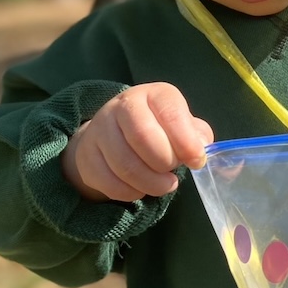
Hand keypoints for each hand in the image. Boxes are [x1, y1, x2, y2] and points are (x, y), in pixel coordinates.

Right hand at [62, 83, 213, 200]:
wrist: (111, 135)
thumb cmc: (157, 130)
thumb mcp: (180, 125)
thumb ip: (196, 135)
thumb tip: (201, 148)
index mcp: (153, 95)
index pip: (170, 112)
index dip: (186, 141)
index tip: (196, 161)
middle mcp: (123, 105)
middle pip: (143, 136)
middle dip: (164, 162)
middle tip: (173, 174)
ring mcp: (100, 129)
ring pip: (125, 164)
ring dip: (150, 183)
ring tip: (163, 186)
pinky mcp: (87, 156)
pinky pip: (110, 182)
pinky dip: (130, 192)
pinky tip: (140, 189)